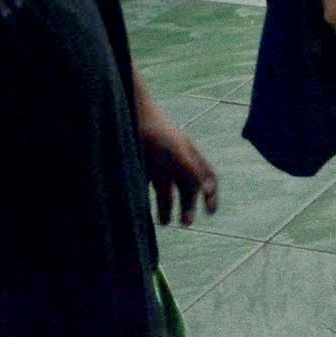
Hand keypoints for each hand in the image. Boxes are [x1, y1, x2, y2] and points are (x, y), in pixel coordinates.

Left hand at [137, 94, 218, 226]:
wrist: (124, 112)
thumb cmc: (152, 131)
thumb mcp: (174, 152)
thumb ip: (192, 170)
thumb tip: (209, 189)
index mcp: (189, 152)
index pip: (207, 175)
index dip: (212, 194)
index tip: (210, 213)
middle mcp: (176, 157)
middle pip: (188, 185)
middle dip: (189, 205)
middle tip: (185, 224)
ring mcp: (157, 161)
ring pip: (168, 188)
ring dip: (169, 205)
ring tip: (164, 222)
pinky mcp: (140, 164)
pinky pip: (150, 185)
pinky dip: (152, 198)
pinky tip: (146, 210)